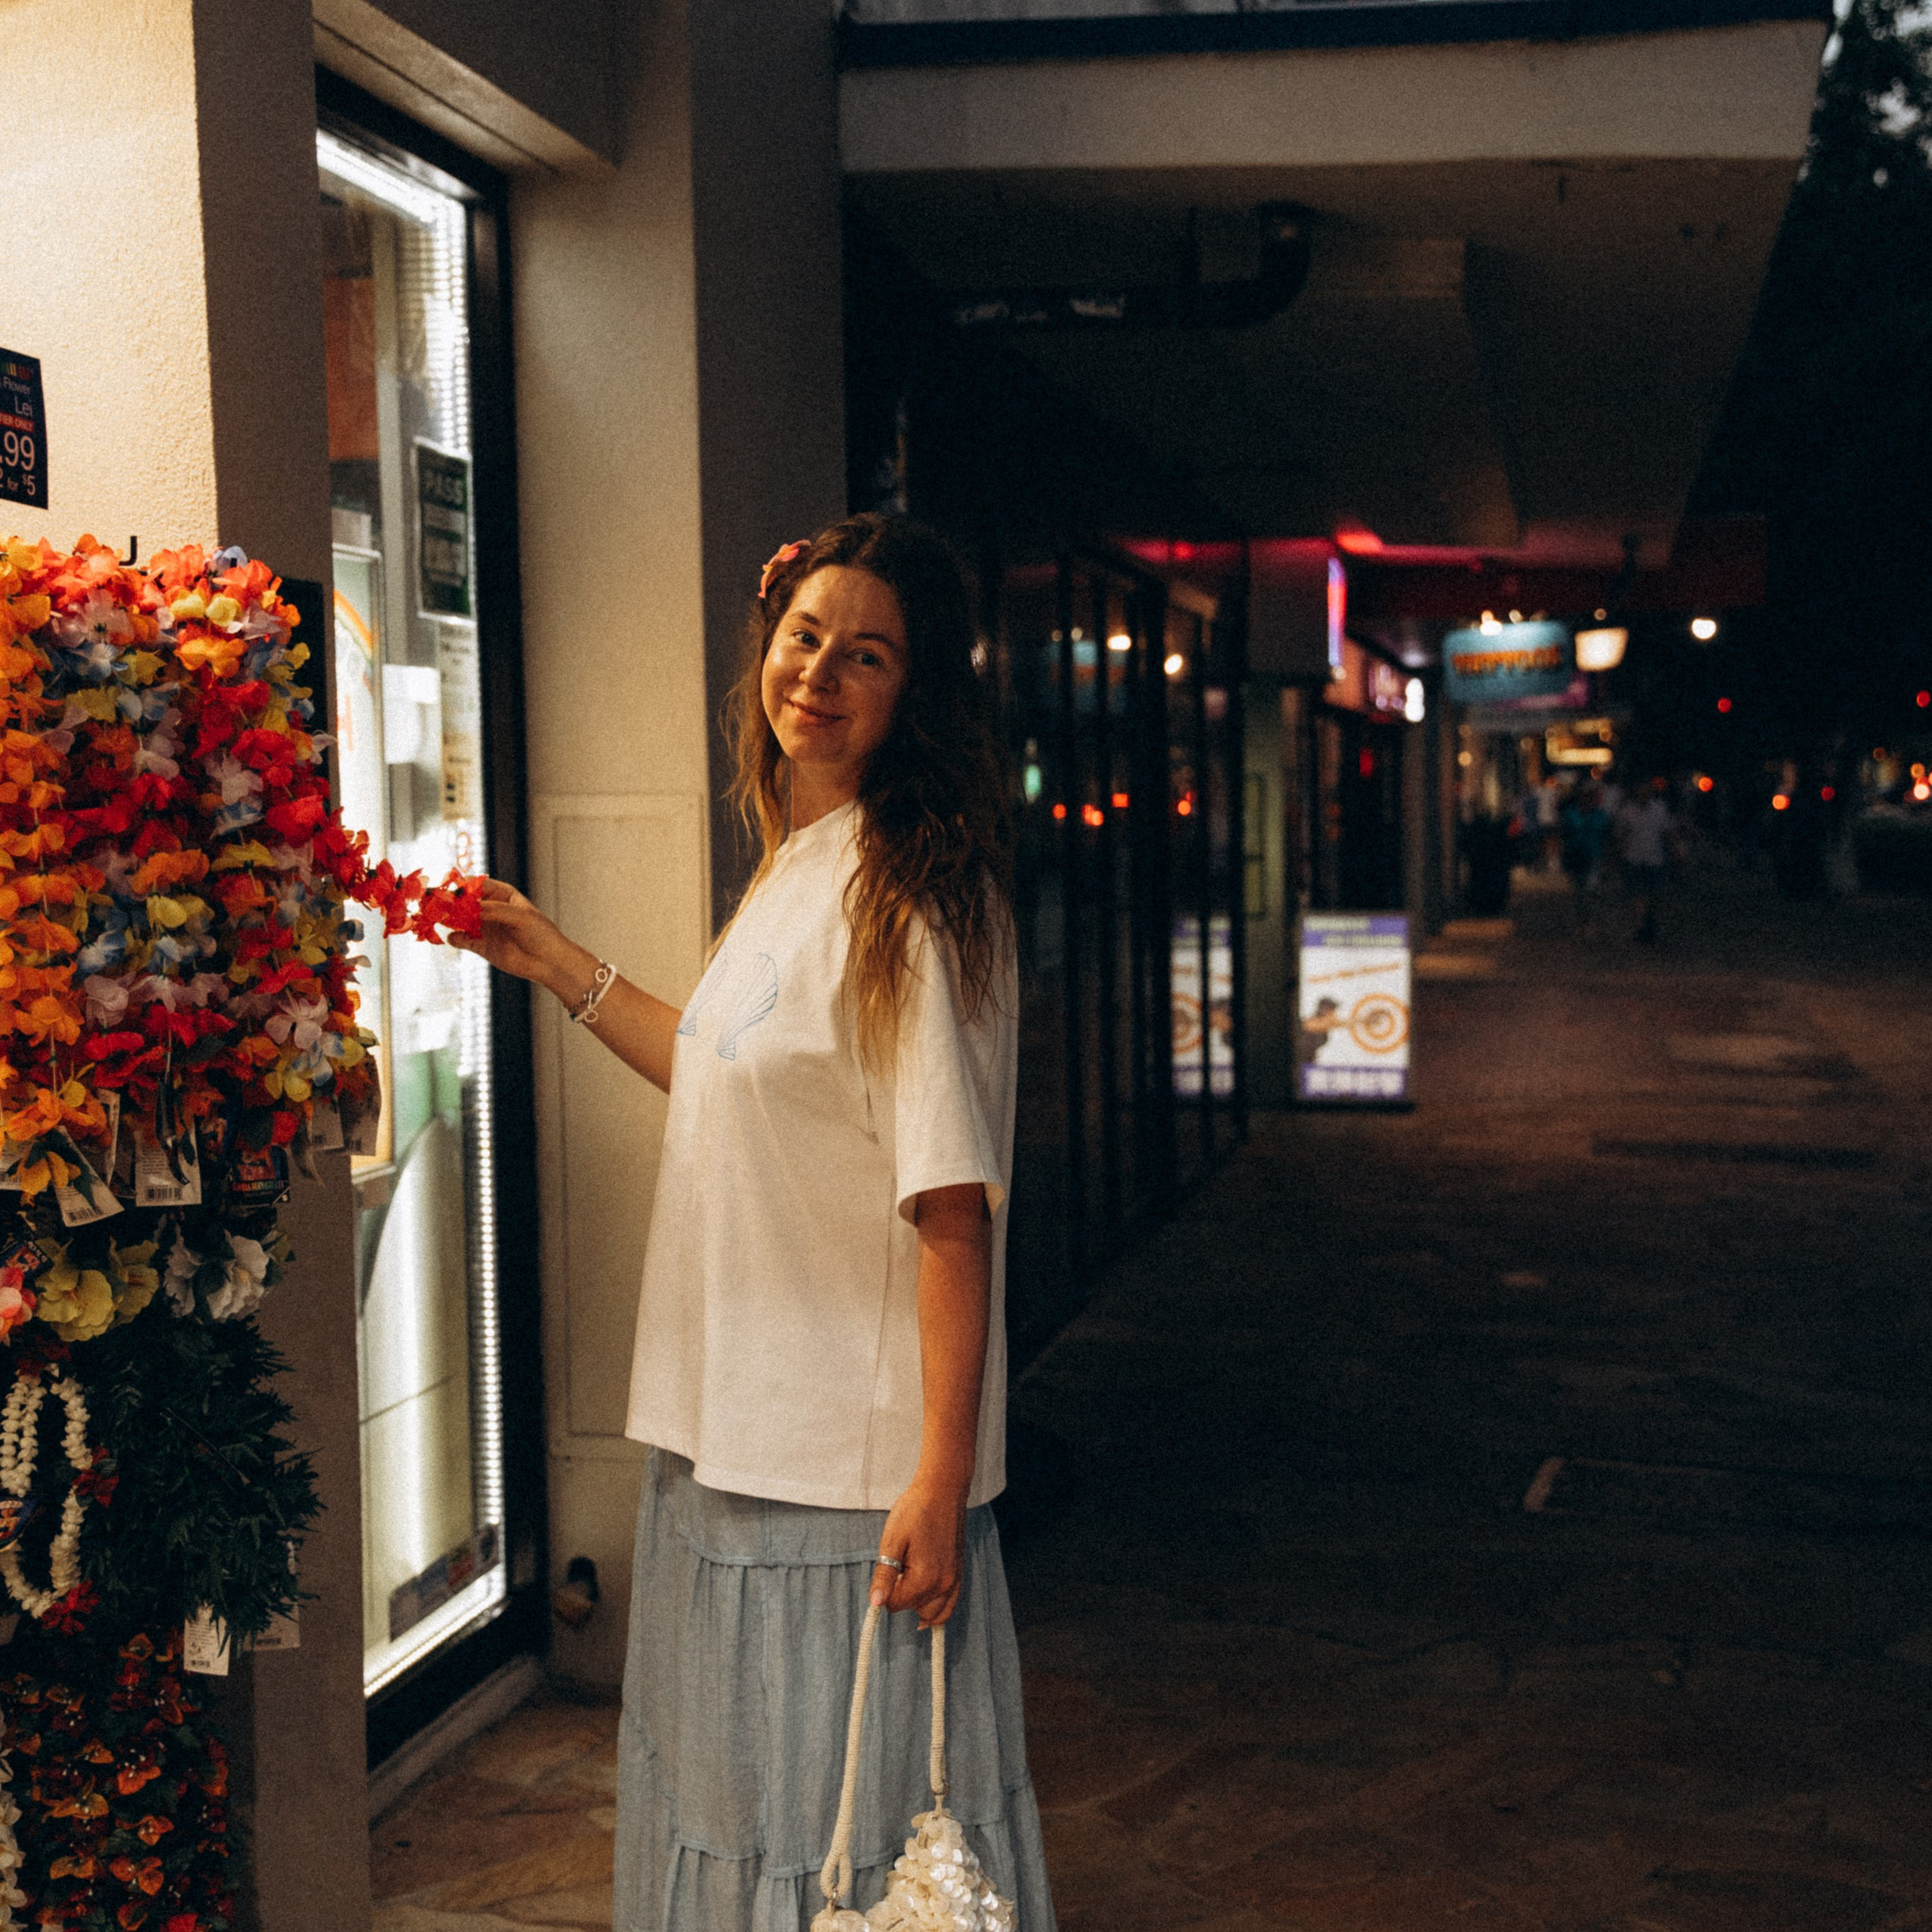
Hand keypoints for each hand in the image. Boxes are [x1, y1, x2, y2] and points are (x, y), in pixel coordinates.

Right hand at [450, 878, 593, 999]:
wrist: (548, 962)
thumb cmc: (540, 934)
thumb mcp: (519, 917)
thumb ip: (494, 910)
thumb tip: (468, 906)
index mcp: (501, 894)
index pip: (476, 884)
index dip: (461, 885)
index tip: (450, 889)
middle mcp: (489, 908)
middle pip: (463, 901)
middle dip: (449, 902)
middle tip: (436, 904)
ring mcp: (484, 926)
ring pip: (459, 920)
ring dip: (448, 919)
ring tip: (439, 919)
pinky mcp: (480, 945)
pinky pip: (462, 939)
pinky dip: (455, 938)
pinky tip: (454, 938)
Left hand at [871, 1474, 967, 1630]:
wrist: (943, 1490)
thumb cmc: (915, 1510)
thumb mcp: (892, 1540)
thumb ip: (884, 1575)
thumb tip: (875, 1604)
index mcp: (924, 1578)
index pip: (894, 1604)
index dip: (884, 1590)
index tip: (886, 1568)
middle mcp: (944, 1584)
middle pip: (914, 1610)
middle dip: (902, 1597)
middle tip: (898, 1570)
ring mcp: (954, 1580)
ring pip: (935, 1614)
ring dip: (919, 1605)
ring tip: (909, 1585)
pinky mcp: (959, 1573)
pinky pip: (950, 1604)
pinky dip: (938, 1607)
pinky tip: (925, 1600)